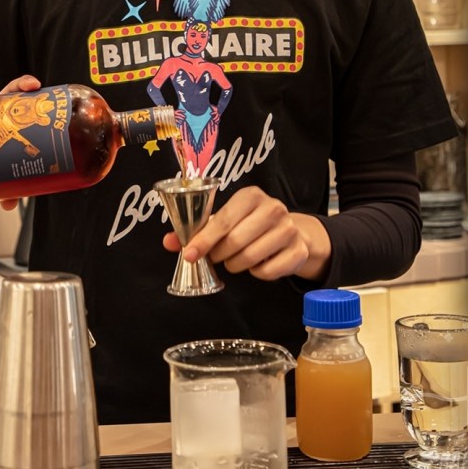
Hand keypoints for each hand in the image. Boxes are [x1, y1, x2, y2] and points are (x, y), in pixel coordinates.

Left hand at [162, 185, 331, 281]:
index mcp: (251, 195)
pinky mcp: (299, 250)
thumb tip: (168, 241)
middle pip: (235, 241)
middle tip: (216, 257)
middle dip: (219, 254)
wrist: (290, 232)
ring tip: (235, 259)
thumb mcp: (225, 221)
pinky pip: (267, 272)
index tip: (189, 254)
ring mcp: (289, 229)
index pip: (223, 220)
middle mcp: (273, 208)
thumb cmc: (249, 224)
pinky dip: (257, 273)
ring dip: (236, 265)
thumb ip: (196, 230)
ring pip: (250, 258)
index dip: (203, 240)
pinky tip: (258, 263)